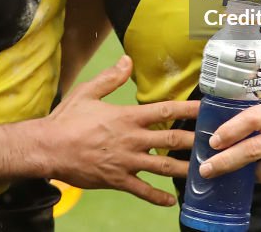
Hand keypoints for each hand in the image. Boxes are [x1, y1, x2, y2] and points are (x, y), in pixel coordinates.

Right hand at [40, 56, 198, 206]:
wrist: (48, 148)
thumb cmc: (66, 120)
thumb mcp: (87, 92)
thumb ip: (111, 78)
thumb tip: (127, 61)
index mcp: (127, 117)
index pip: (165, 110)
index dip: (188, 109)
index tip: (205, 109)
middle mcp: (131, 139)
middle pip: (171, 140)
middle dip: (194, 141)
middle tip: (213, 143)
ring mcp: (126, 161)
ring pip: (163, 167)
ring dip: (184, 169)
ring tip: (202, 170)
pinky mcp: (117, 179)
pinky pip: (142, 190)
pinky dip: (157, 197)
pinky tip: (170, 200)